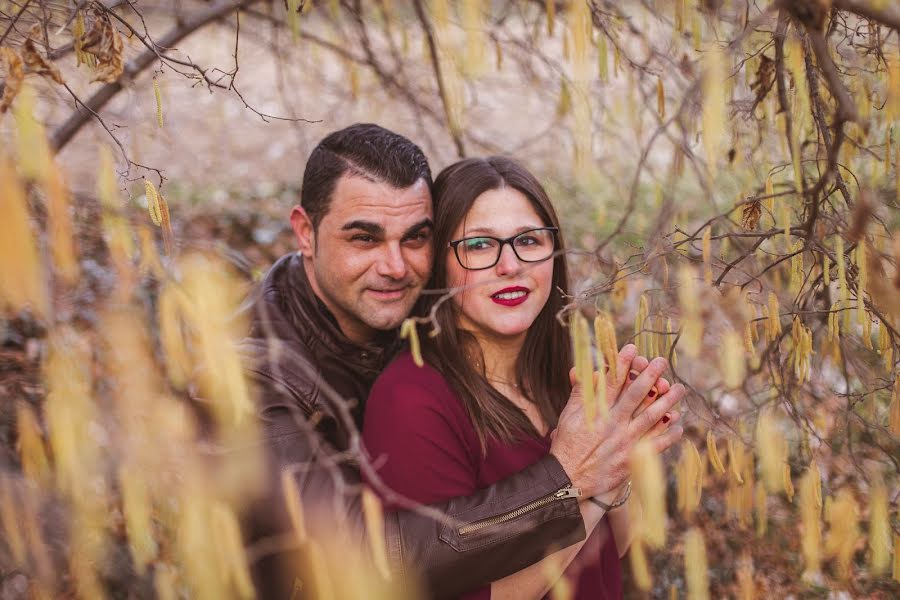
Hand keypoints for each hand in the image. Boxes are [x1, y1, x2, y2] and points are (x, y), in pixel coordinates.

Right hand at [550, 345, 683, 498]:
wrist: (568, 478)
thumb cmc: (568, 444)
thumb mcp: (569, 415)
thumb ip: (579, 392)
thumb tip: (582, 369)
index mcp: (598, 411)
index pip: (613, 381)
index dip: (623, 363)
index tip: (632, 348)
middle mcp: (613, 423)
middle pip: (636, 394)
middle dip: (650, 375)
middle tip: (662, 361)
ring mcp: (625, 440)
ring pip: (651, 416)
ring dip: (668, 401)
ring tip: (679, 388)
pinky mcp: (632, 458)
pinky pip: (656, 444)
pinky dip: (669, 434)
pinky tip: (679, 424)